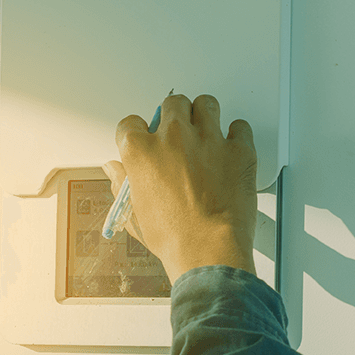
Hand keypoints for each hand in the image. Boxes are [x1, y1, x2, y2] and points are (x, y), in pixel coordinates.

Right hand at [102, 93, 257, 283]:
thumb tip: (114, 170)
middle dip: (173, 115)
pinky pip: (239, 126)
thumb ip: (121, 184)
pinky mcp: (238, 148)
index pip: (131, 123)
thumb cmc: (173, 236)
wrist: (208, 250)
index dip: (137, 132)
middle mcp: (173, 137)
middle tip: (178, 133)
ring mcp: (208, 139)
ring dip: (203, 114)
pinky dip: (236, 134)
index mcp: (141, 151)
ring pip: (205, 104)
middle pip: (172, 104)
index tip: (144, 140)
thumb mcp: (134, 213)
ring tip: (204, 131)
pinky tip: (230, 147)